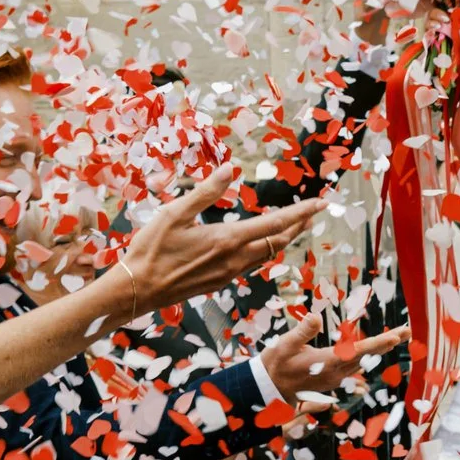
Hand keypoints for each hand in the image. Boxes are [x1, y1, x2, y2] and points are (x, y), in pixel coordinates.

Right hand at [111, 168, 320, 313]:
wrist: (138, 290)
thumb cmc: (151, 249)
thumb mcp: (174, 214)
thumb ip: (205, 192)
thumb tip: (230, 170)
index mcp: (227, 239)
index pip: (275, 224)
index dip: (301, 212)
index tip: (322, 203)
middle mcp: (235, 259)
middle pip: (278, 242)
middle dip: (299, 227)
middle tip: (314, 213)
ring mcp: (229, 274)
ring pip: (267, 255)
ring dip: (283, 240)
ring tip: (294, 227)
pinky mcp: (220, 282)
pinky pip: (252, 265)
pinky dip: (265, 251)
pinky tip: (261, 246)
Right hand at [256, 316, 408, 401]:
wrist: (268, 389)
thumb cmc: (275, 365)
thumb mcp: (284, 345)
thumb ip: (303, 331)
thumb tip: (317, 316)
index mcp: (327, 362)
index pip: (358, 351)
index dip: (379, 343)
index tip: (396, 336)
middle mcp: (336, 372)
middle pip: (367, 355)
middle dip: (388, 342)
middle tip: (407, 331)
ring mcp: (336, 377)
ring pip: (363, 361)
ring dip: (380, 348)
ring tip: (397, 335)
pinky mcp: (333, 378)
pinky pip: (354, 365)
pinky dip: (366, 354)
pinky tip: (375, 347)